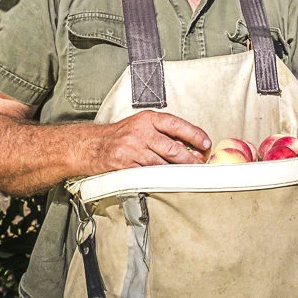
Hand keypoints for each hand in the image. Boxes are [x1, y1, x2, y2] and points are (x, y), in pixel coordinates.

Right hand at [90, 110, 211, 171]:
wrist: (92, 145)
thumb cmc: (119, 135)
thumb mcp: (142, 126)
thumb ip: (163, 133)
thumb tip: (187, 146)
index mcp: (148, 119)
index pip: (177, 125)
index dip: (194, 134)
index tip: (205, 142)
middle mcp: (141, 132)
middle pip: (173, 148)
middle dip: (190, 159)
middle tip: (199, 164)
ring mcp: (132, 149)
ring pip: (162, 164)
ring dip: (176, 171)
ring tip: (186, 174)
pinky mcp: (126, 165)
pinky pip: (148, 174)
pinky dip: (159, 178)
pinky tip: (166, 179)